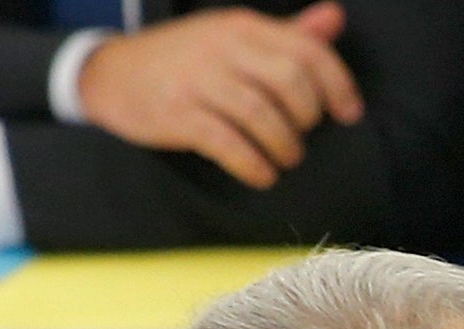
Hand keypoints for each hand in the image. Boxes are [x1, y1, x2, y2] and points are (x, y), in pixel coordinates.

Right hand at [77, 2, 362, 187]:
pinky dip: (252, 164)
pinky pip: (227, 143)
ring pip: (261, 114)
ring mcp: (199, 81)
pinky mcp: (178, 115)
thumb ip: (285, 34)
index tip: (350, 114)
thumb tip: (334, 20)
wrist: (113, 73)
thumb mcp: (232, 37)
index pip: (307, 51)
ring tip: (285, 161)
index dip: (337, 85)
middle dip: (307, 118)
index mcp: (243, 26)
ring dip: (283, 146)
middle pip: (290, 82)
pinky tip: (261, 175)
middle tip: (303, 138)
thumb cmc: (183, 60)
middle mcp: (224, 48)